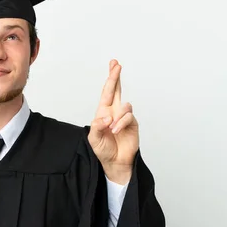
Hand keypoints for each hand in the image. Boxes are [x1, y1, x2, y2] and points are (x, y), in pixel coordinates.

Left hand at [88, 59, 139, 183]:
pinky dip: (121, 123)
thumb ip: (97, 126)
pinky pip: (128, 117)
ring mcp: (124, 117)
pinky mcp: (132, 123)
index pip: (107, 92)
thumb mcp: (94, 138)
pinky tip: (116, 130)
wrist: (115, 161)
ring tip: (111, 129)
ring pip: (124, 106)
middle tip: (116, 64)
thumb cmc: (103, 149)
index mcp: (103, 112)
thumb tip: (106, 116)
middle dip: (116, 77)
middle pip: (117, 90)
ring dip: (117, 117)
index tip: (114, 65)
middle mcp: (114, 112)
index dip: (110, 79)